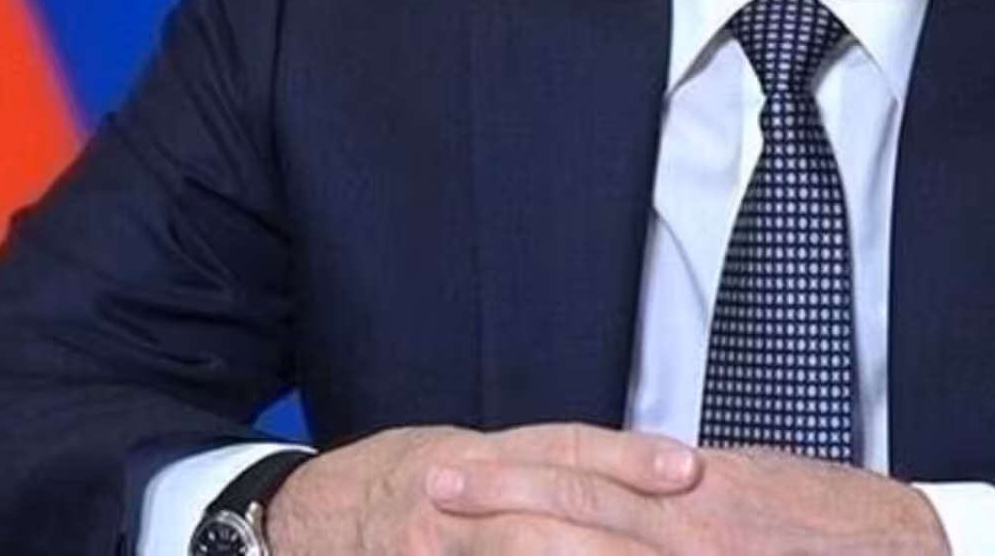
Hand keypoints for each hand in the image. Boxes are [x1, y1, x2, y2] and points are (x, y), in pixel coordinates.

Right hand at [265, 423, 701, 555]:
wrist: (306, 517)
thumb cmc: (407, 483)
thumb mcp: (473, 457)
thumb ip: (542, 467)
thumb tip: (641, 474)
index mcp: (478, 454)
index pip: (563, 449)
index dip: (627, 457)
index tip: (688, 467)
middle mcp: (452, 499)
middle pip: (549, 515)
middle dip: (621, 536)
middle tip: (688, 546)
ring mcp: (433, 550)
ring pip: (522, 550)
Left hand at [431, 445, 950, 555]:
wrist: (914, 554)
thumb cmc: (846, 519)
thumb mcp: (763, 478)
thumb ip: (696, 482)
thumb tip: (651, 476)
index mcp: (695, 492)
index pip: (585, 479)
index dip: (514, 477)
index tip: (456, 471)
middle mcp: (689, 535)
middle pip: (572, 525)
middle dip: (493, 514)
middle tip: (422, 501)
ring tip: (446, 545)